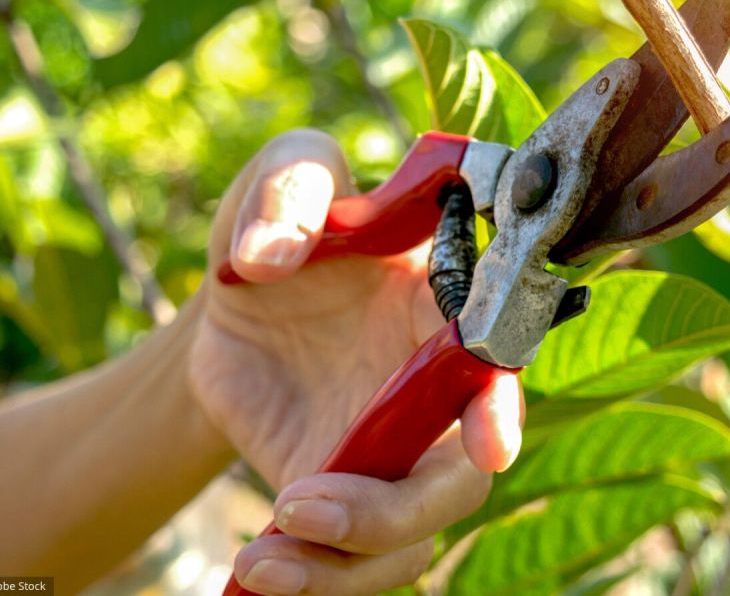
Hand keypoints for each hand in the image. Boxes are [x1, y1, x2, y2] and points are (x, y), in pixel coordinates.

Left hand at [188, 130, 523, 594]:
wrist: (229, 300)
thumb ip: (287, 190)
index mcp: (442, 311)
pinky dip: (312, 579)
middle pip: (461, 480)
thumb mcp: (284, 175)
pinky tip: (253, 563)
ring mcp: (391, 451)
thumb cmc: (283, 223)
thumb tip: (266, 257)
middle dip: (396, 512)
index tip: (488, 447)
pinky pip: (351, 560)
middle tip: (302, 503)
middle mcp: (433, 393)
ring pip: (411, 538)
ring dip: (343, 565)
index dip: (499, 408)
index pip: (493, 365)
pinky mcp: (341, 492)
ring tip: (262, 557)